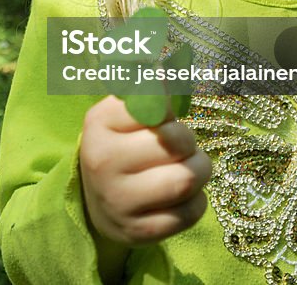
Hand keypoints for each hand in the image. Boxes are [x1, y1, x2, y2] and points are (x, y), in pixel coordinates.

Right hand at [80, 95, 211, 245]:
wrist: (96, 202)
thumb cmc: (119, 145)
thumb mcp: (121, 111)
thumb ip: (144, 84)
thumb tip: (167, 65)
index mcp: (98, 123)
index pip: (155, 103)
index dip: (169, 109)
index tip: (161, 116)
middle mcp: (102, 161)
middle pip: (175, 143)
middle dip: (189, 142)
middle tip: (180, 146)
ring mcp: (118, 200)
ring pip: (186, 179)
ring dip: (199, 170)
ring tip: (189, 168)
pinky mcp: (139, 231)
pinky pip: (191, 213)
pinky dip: (197, 201)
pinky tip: (181, 196)